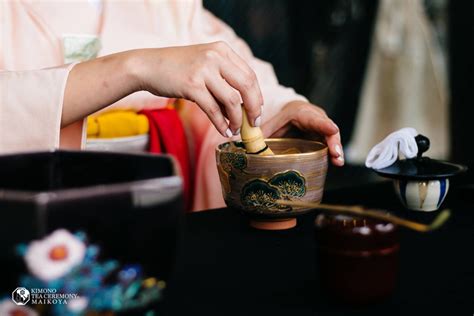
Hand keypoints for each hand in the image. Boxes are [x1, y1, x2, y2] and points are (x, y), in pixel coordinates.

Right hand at [131, 42, 263, 136]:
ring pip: (231, 100)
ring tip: (236, 129)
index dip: (257, 95)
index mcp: (222, 50)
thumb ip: (223, 79)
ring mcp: (203, 70)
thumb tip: (242, 107)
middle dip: (253, 108)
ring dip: (237, 119)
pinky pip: (213, 109)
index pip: (250, 74)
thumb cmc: (177, 68)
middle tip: (254, 123)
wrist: (148, 66)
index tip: (257, 110)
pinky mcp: (192, 85)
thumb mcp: (204, 64)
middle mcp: (215, 57)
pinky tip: (224, 130)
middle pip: (246, 85)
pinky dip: (221, 123)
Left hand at [260, 101, 343, 165]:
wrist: (290, 115)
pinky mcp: (323, 139)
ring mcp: (322, 129)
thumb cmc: (280, 120)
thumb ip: (258, 135)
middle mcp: (316, 119)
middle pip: (327, 129)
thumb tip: (242, 145)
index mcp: (302, 113)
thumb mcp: (269, 125)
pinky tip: (336, 163)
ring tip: (338, 161)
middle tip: (336, 154)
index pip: (314, 118)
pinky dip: (333, 154)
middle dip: (333, 141)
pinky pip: (330, 146)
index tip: (332, 130)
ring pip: (332, 138)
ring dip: (336, 150)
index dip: (323, 124)